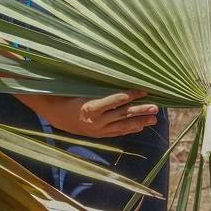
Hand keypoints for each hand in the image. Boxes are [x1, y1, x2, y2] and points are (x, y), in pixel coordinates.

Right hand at [23, 90, 159, 139]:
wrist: (55, 114)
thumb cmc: (68, 96)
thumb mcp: (81, 89)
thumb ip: (99, 86)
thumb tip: (118, 76)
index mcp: (91, 107)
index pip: (116, 100)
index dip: (131, 95)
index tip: (144, 90)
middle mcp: (96, 121)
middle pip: (123, 114)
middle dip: (140, 111)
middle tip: (156, 108)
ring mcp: (98, 129)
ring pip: (122, 126)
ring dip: (139, 122)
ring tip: (153, 119)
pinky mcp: (98, 134)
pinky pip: (117, 132)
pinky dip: (129, 130)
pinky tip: (140, 127)